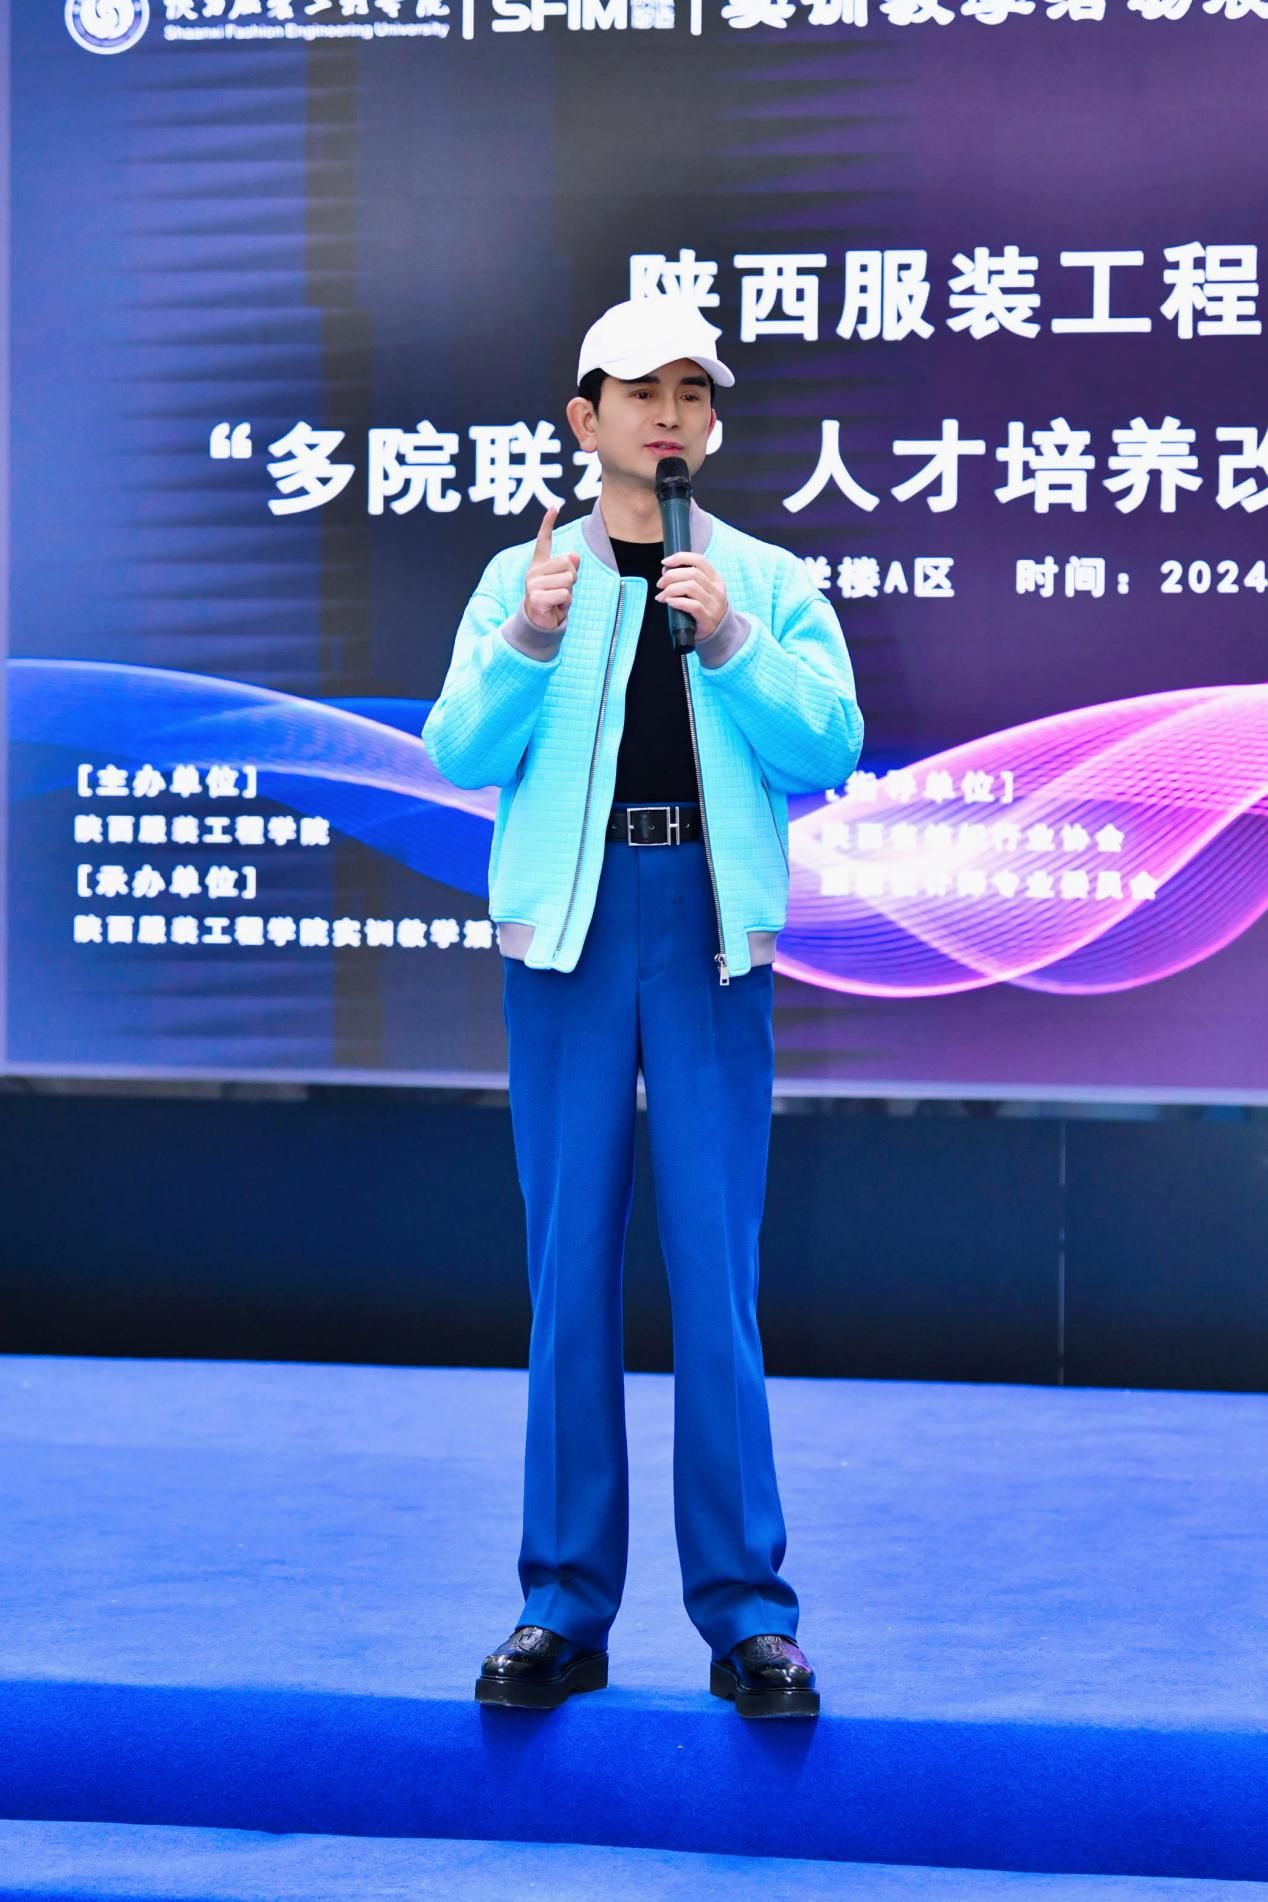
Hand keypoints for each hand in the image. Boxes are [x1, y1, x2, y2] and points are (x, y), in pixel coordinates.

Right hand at [523, 506, 579, 632]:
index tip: (554, 507)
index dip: (548, 523)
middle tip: (563, 590)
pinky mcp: (536, 597)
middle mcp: (534, 571)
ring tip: (559, 599)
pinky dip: (566, 603)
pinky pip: (564, 594)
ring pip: (568, 579)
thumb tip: (574, 555)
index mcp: (540, 564)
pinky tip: (556, 607)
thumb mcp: (564, 581)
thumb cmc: (553, 600)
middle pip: (567, 563)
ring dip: (569, 592)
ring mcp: (533, 584)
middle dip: (572, 577)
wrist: (541, 623)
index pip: (544, 540)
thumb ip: (569, 567)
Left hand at [656, 552, 727, 638]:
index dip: (680, 558)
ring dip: (671, 589)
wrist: (719, 632)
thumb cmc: (706, 609)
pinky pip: (692, 605)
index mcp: (716, 579)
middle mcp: (717, 590)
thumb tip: (666, 571)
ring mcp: (713, 604)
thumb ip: (688, 579)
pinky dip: (677, 601)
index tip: (665, 562)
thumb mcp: (702, 591)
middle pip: (692, 573)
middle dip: (671, 576)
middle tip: (660, 584)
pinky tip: (669, 602)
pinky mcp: (707, 618)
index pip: (699, 560)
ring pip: (691, 587)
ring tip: (661, 596)